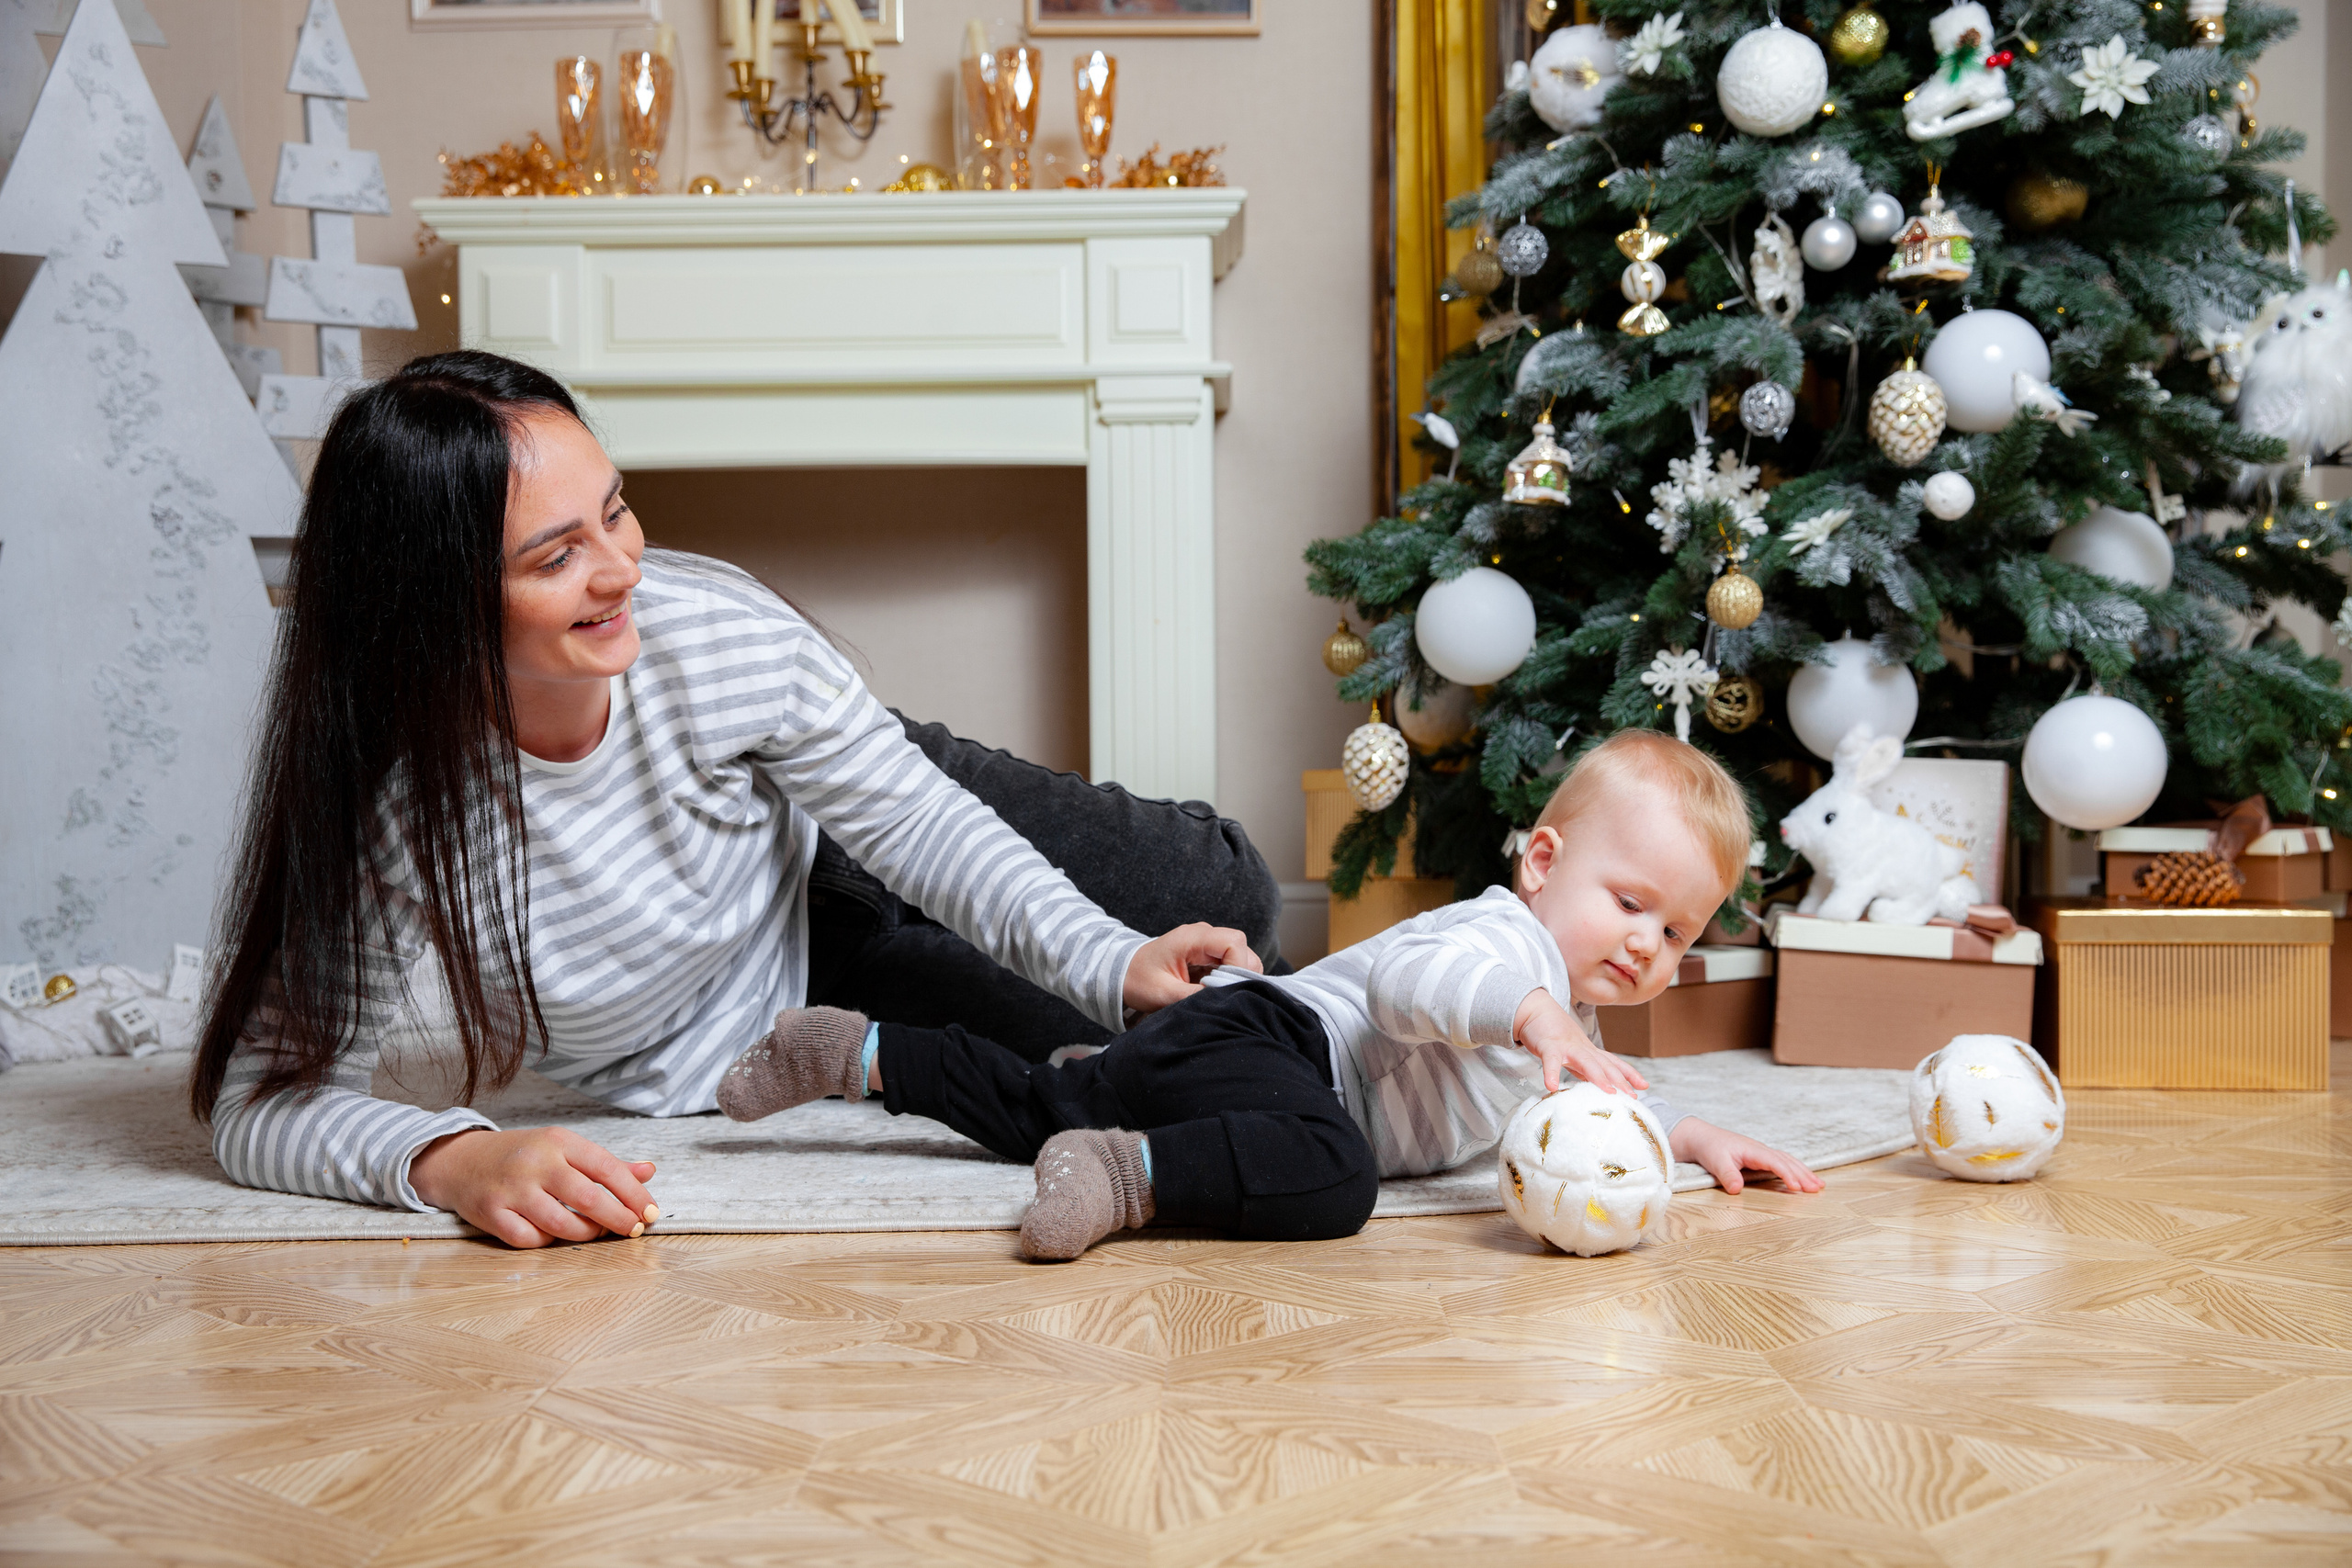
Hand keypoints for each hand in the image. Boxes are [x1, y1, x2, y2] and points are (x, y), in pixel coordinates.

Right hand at [408, 1126, 658, 1248]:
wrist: (460, 1160)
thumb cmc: (521, 1155)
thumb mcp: (562, 1148)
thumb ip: (605, 1163)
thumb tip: (649, 1172)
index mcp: (558, 1141)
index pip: (607, 1168)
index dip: (634, 1194)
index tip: (651, 1212)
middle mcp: (535, 1162)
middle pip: (588, 1198)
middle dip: (619, 1219)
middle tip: (634, 1230)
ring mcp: (511, 1189)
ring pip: (562, 1224)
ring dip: (587, 1234)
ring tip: (596, 1231)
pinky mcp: (491, 1213)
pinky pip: (530, 1239)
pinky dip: (548, 1242)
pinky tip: (555, 1235)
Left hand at [1122, 922, 1260, 1015]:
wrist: (1122, 972)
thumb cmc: (1138, 980)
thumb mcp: (1164, 993)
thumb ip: (1195, 996)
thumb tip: (1225, 1001)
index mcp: (1192, 937)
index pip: (1234, 943)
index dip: (1238, 967)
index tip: (1225, 989)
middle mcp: (1204, 934)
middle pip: (1242, 949)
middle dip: (1239, 974)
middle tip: (1220, 994)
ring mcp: (1207, 943)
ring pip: (1240, 957)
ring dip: (1233, 977)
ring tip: (1213, 993)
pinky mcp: (1207, 953)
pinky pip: (1230, 963)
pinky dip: (1227, 978)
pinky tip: (1210, 989)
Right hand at [1513, 989, 1647, 1095]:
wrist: (1536, 1011)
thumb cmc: (1555, 1036)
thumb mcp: (1574, 1054)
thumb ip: (1586, 1070)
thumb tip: (1600, 1088)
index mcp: (1590, 1052)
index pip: (1614, 1063)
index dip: (1630, 1074)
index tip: (1644, 1087)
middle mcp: (1583, 1048)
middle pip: (1605, 1064)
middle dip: (1621, 1080)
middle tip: (1632, 1097)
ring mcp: (1567, 1046)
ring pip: (1586, 1061)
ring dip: (1598, 1077)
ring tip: (1608, 1092)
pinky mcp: (1548, 1045)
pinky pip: (1550, 1060)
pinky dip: (1551, 1073)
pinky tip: (1551, 1086)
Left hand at [1669, 1116, 1822, 1194]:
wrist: (1701, 1137)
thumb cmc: (1709, 1148)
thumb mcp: (1716, 1162)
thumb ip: (1727, 1175)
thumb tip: (1736, 1189)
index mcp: (1753, 1150)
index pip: (1775, 1162)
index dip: (1787, 1175)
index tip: (1797, 1188)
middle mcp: (1761, 1150)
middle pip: (1787, 1161)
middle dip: (1804, 1174)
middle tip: (1818, 1188)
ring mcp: (1761, 1153)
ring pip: (1788, 1161)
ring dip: (1803, 1172)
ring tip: (1818, 1185)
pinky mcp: (1759, 1158)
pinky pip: (1782, 1163)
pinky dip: (1795, 1170)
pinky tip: (1802, 1178)